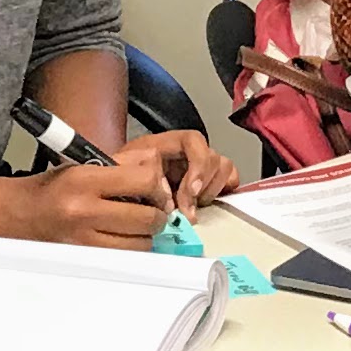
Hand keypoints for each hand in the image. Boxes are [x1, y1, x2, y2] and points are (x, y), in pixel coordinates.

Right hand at [0, 158, 174, 246]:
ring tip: (136, 225)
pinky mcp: (83, 259)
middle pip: (147, 218)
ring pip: (140, 244)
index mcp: (83, 181)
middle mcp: (84, 211)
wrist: (17, 215)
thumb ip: (122, 162)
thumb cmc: (51, 188)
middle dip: (157, 213)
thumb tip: (154, 162)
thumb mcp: (82, 164)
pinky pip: (123, 258)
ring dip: (145, 235)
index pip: (142, 180)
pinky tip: (123, 238)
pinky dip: (130, 249)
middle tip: (153, 210)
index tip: (154, 188)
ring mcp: (84, 240)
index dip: (156, 185)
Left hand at [116, 125, 237, 214]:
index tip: (192, 192)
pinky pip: (230, 179)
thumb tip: (172, 204)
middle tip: (188, 210)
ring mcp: (201, 165)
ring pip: (224, 167)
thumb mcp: (127, 175)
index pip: (194, 140)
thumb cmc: (123, 179)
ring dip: (212, 190)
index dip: (199, 165)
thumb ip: (149, 183)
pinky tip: (205, 203)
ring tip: (194, 206)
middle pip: (212, 157)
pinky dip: (223, 191)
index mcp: (167, 143)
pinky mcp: (209, 180)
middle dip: (202, 187)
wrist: (120, 190)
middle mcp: (188, 151)